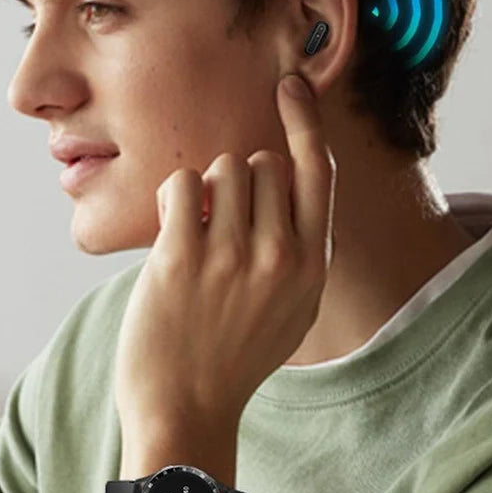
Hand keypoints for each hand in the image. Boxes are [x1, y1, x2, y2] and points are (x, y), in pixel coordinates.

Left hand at [113, 73, 337, 435]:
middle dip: (239, 180)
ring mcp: (234, 256)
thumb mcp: (292, 308)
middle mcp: (282, 255)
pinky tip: (173, 231)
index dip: (305, 122)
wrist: (188, 408)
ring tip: (197, 231)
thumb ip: (299, 248)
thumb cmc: (235, 355)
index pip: (318, 173)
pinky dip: (174, 199)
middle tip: (221, 221)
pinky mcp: (184, 257)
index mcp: (312, 265)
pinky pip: (182, 185)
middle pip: (263, 163)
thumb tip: (280, 179)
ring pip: (223, 168)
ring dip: (205, 189)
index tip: (290, 84)